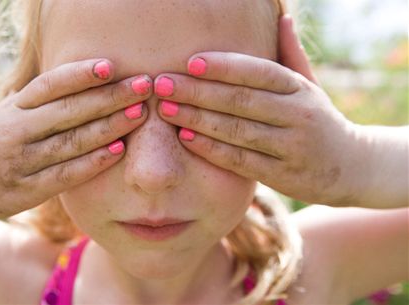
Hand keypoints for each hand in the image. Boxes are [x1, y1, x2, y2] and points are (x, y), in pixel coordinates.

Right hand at [0, 59, 150, 222]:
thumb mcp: (13, 113)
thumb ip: (45, 100)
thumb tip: (92, 78)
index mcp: (16, 107)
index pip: (50, 85)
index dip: (80, 75)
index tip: (111, 66)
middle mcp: (17, 130)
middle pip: (68, 110)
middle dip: (110, 97)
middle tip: (144, 86)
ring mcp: (22, 161)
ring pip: (71, 141)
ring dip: (108, 127)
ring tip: (139, 114)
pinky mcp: (28, 190)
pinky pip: (65, 174)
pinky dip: (93, 162)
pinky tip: (118, 150)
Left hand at [153, 55, 361, 206]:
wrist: (352, 166)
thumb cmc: (319, 119)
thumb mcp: (311, 86)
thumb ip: (292, 55)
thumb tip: (282, 18)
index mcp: (300, 89)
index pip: (258, 73)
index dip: (224, 66)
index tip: (190, 62)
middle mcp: (298, 115)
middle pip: (241, 100)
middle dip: (198, 91)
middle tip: (162, 84)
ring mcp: (291, 147)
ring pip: (237, 130)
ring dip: (198, 119)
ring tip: (166, 109)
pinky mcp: (283, 176)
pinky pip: (241, 161)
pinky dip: (212, 149)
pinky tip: (186, 137)